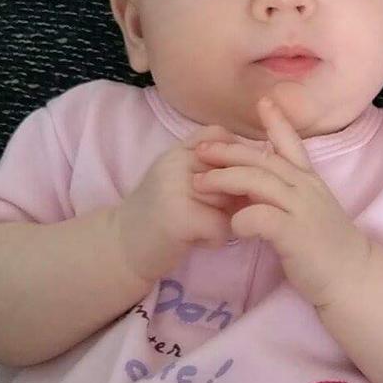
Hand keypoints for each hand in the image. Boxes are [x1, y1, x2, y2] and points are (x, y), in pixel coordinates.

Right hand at [116, 125, 241, 283]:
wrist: (120, 246)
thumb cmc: (160, 215)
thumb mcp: (181, 179)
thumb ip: (212, 166)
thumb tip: (262, 163)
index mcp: (178, 149)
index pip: (220, 136)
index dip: (235, 158)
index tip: (233, 182)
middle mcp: (176, 161)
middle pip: (233, 169)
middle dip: (236, 194)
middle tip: (219, 212)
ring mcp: (176, 186)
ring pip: (231, 198)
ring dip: (228, 218)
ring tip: (206, 225)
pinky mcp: (179, 216)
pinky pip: (223, 225)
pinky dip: (218, 239)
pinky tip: (201, 241)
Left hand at [192, 93, 370, 307]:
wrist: (352, 276)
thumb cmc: (327, 247)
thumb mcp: (311, 210)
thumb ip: (288, 194)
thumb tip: (257, 186)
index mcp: (310, 181)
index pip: (292, 145)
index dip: (277, 122)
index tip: (263, 101)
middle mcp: (306, 189)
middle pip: (263, 160)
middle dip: (229, 152)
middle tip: (201, 149)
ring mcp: (302, 209)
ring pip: (258, 183)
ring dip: (225, 180)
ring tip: (199, 183)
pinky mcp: (295, 234)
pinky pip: (261, 218)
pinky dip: (242, 218)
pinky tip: (231, 225)